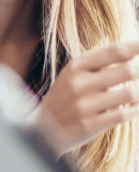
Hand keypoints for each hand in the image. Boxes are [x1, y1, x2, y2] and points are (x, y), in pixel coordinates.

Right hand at [31, 41, 138, 157]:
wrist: (44, 127)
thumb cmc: (67, 95)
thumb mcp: (75, 73)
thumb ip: (100, 62)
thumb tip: (133, 50)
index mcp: (76, 65)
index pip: (114, 51)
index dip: (136, 47)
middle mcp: (79, 83)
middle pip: (127, 71)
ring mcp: (83, 104)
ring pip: (130, 94)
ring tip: (138, 93)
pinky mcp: (89, 125)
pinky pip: (124, 115)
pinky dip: (136, 110)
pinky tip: (136, 107)